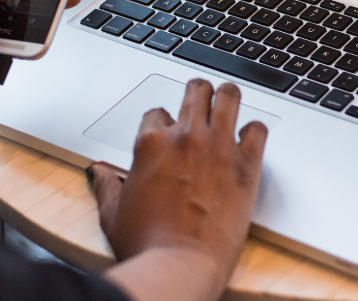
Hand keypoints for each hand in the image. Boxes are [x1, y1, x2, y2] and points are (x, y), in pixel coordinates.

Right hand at [90, 80, 267, 300]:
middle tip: (202, 102)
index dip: (163, 122)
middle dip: (198, 93)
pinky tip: (249, 140)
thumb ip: (107, 186)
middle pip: (196, 89)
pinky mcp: (246, 164)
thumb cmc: (146, 245)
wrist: (179, 267)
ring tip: (228, 105)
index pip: (158, 112)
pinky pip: (258, 129)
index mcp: (151, 143)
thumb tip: (99, 172)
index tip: (168, 133)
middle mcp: (185, 136)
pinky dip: (255, 131)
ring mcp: (218, 146)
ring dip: (228, 98)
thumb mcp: (113, 214)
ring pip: (229, 95)